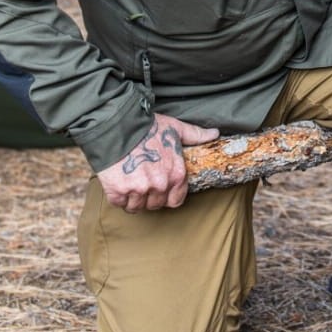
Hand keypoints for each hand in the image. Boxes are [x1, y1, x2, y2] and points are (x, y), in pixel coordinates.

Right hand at [98, 113, 218, 211]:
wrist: (117, 124)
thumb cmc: (148, 126)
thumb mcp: (175, 128)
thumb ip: (195, 135)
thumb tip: (214, 134)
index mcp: (176, 174)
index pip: (175, 200)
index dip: (167, 195)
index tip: (159, 187)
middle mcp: (160, 184)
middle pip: (155, 204)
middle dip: (149, 196)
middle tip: (140, 180)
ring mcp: (139, 189)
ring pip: (137, 206)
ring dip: (133, 198)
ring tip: (129, 181)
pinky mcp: (119, 191)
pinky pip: (121, 203)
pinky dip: (119, 196)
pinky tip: (118, 182)